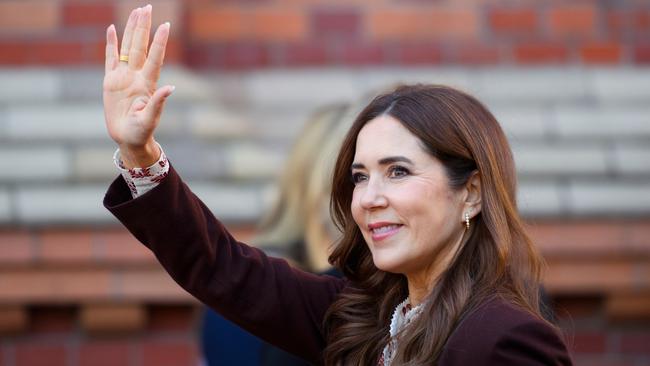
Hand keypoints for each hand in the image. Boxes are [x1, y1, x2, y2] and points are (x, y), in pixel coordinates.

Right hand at [103, 5, 173, 167]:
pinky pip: (110, 58)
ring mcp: (124, 77)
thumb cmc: (141, 131)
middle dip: (144, 27)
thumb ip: (158, 103)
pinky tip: (112, 29)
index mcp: (148, 84)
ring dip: (131, 30)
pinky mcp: (111, 81)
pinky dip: (111, 44)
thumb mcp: (150, 119)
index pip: (155, 58)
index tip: (166, 25)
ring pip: (127, 48)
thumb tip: (171, 88)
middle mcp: (137, 76)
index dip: (160, 42)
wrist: (128, 138)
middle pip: (140, 46)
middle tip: (147, 7)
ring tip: (136, 12)